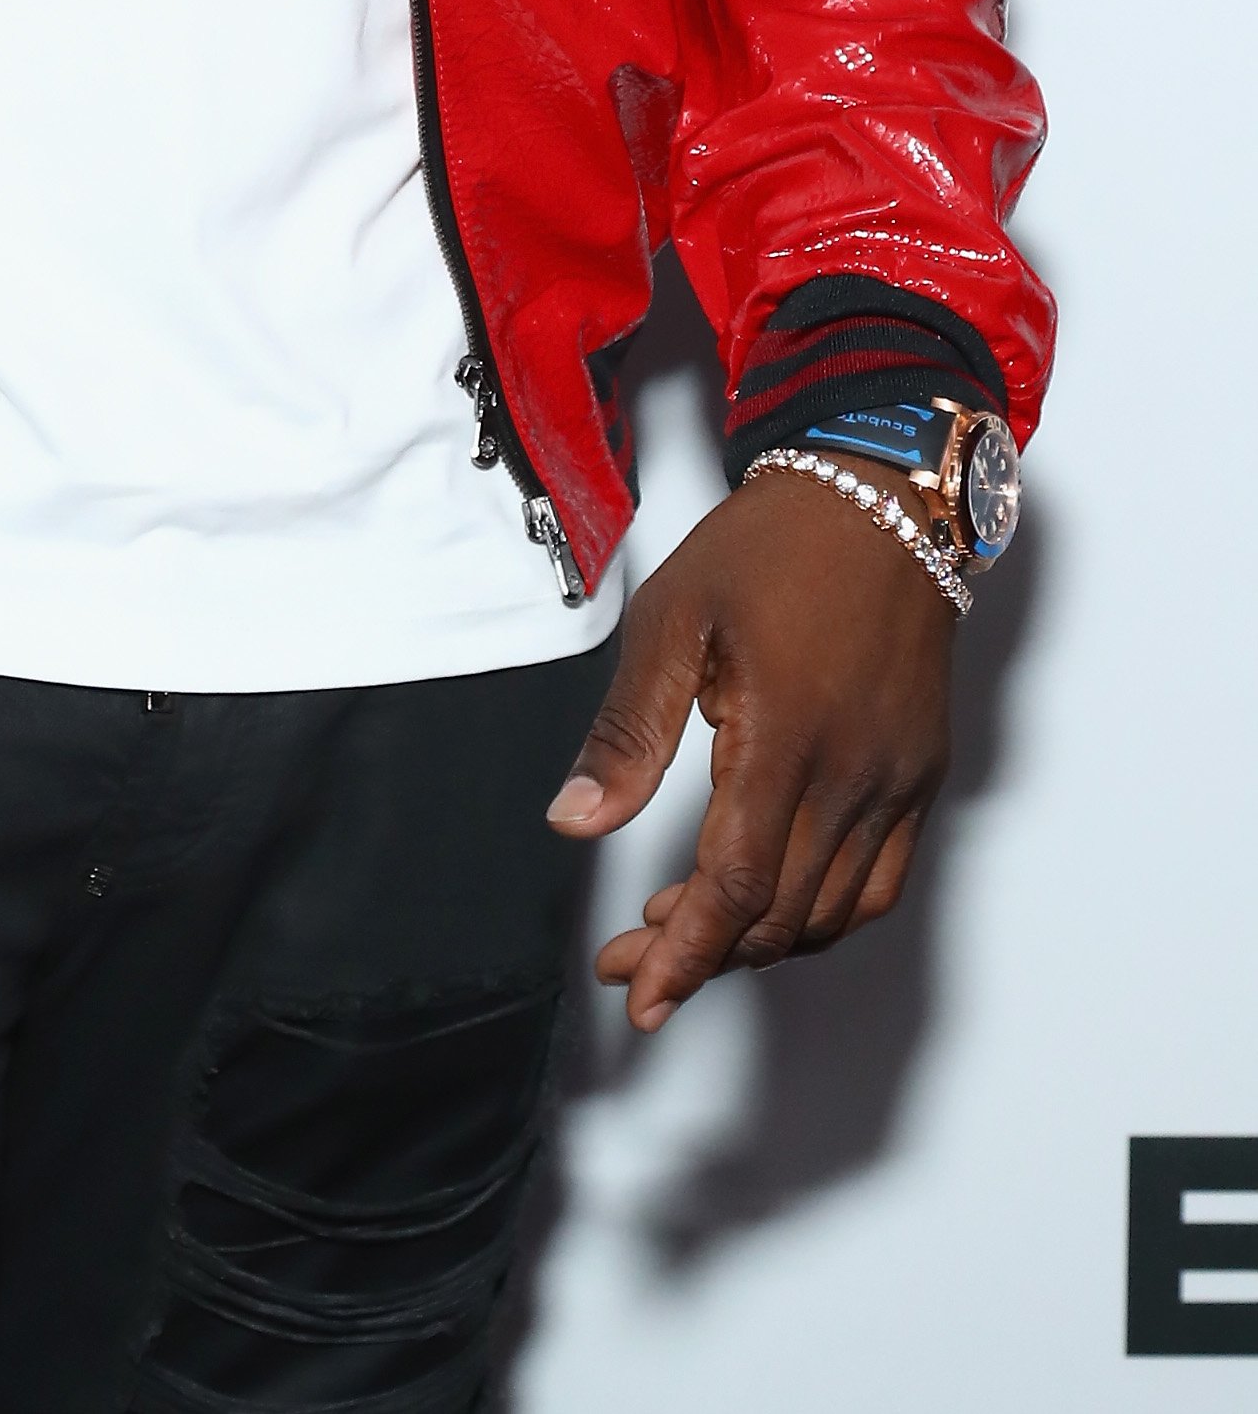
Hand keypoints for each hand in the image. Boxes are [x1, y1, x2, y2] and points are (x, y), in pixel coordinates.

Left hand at [545, 465, 955, 1031]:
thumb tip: (574, 822)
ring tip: (684, 926)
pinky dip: (822, 914)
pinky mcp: (921, 775)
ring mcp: (897, 781)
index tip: (641, 995)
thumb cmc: (771, 548)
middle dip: (701, 955)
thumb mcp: (675, 618)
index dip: (685, 954)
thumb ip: (628, 731)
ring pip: (830, 912)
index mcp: (788, 737)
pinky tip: (769, 899)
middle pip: (779, 914)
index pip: (735, 885)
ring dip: (756, 939)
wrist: (882, 499)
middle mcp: (855, 775)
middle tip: (634, 958)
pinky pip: (879, 884)